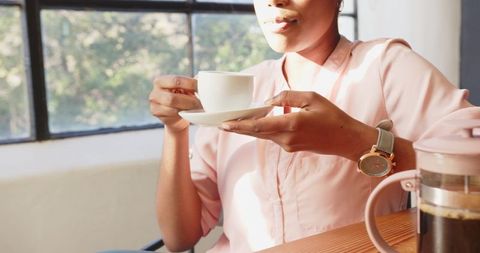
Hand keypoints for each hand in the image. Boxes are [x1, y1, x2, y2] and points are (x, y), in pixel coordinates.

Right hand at [149, 75, 201, 132]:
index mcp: (161, 81)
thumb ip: (192, 82)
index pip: (176, 81)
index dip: (190, 84)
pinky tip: (190, 113)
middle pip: (173, 98)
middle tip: (201, 104)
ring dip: (187, 109)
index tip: (202, 88)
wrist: (176, 116)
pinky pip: (172, 116)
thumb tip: (202, 77)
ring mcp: (154, 105)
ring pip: (173, 108)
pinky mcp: (157, 115)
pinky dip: (183, 114)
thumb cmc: (182, 98)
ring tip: (198, 109)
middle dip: (189, 101)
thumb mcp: (186, 89)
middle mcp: (154, 92)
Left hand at [221, 90, 373, 159]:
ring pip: (264, 135)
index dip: (239, 126)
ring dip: (251, 128)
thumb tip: (269, 102)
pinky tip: (263, 120)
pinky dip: (265, 128)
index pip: (258, 126)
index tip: (224, 125)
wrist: (346, 140)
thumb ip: (288, 96)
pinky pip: (273, 136)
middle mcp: (286, 138)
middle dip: (238, 128)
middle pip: (256, 133)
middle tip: (221, 123)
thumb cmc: (332, 116)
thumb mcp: (312, 97)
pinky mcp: (291, 148)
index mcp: (291, 124)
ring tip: (236, 121)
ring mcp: (288, 145)